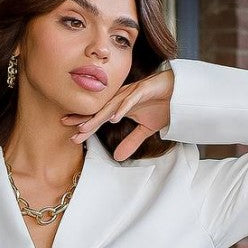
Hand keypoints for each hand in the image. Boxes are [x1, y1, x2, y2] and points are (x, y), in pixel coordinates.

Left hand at [61, 64, 175, 161]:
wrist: (181, 93)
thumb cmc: (163, 106)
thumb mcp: (146, 129)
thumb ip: (131, 141)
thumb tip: (118, 158)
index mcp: (121, 106)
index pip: (100, 118)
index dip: (86, 126)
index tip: (73, 136)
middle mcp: (123, 98)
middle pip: (100, 111)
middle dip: (84, 119)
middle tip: (67, 126)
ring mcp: (132, 93)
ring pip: (111, 106)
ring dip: (98, 116)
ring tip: (85, 126)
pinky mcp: (144, 89)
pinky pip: (131, 99)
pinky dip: (122, 108)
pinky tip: (114, 118)